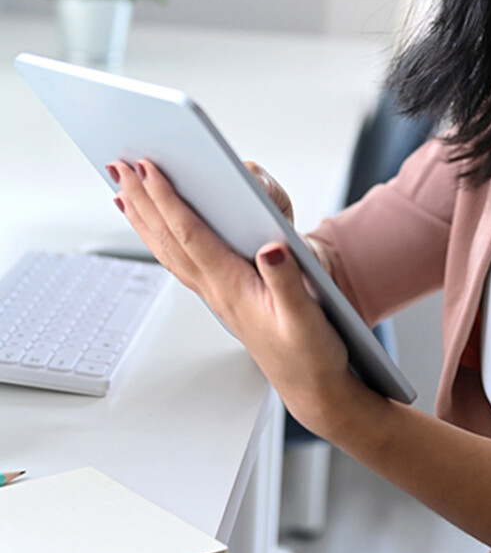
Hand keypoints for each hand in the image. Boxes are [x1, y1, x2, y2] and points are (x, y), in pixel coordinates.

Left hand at [109, 158, 354, 433]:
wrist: (311, 386)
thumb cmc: (310, 354)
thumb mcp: (308, 318)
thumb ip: (288, 282)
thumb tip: (271, 248)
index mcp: (232, 287)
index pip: (190, 235)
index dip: (168, 200)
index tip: (149, 169)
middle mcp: (215, 288)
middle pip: (168, 238)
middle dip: (142, 199)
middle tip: (119, 166)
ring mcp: (214, 292)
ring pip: (167, 249)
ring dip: (142, 217)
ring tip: (122, 188)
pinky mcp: (222, 293)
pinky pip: (179, 259)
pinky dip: (160, 236)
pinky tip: (154, 224)